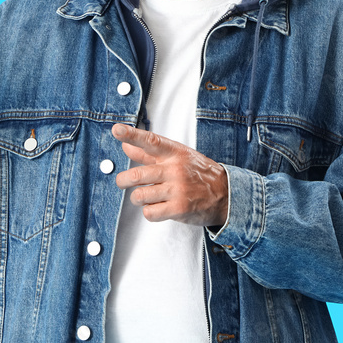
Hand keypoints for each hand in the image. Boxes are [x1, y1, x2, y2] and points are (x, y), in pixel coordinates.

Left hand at [111, 123, 228, 225]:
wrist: (226, 194)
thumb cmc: (198, 173)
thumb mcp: (177, 157)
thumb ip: (149, 153)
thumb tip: (125, 146)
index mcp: (175, 153)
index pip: (151, 141)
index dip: (132, 135)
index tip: (117, 130)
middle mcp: (175, 170)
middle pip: (137, 175)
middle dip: (123, 180)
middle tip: (122, 181)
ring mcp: (177, 190)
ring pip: (139, 196)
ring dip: (138, 198)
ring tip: (147, 196)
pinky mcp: (178, 209)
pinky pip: (149, 212)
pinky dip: (149, 211)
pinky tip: (158, 207)